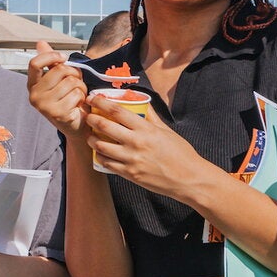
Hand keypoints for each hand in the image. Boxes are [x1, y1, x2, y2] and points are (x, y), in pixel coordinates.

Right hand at [27, 42, 87, 137]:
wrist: (75, 126)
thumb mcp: (58, 80)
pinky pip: (76, 94)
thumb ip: (50, 63)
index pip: (35, 63)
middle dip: (74, 74)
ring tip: (78, 95)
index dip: (51, 56)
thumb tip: (40, 43)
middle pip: (59, 70)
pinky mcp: (57, 113)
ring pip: (71, 81)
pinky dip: (82, 97)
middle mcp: (35, 96)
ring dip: (81, 87)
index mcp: (32, 85)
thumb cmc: (67, 100)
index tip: (63, 58)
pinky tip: (78, 105)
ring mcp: (44, 106)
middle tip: (77, 83)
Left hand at [85, 94, 204, 194]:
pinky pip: (107, 163)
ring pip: (101, 146)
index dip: (101, 103)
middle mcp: (136, 143)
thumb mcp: (166, 130)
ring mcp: (131, 160)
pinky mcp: (129, 174)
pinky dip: (101, 156)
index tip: (93, 98)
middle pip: (104, 126)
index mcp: (146, 129)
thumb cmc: (180, 153)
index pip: (117, 111)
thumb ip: (151, 116)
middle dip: (92, 119)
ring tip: (91, 136)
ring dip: (92, 139)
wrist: (188, 178)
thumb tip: (142, 103)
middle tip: (88, 116)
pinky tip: (100, 152)